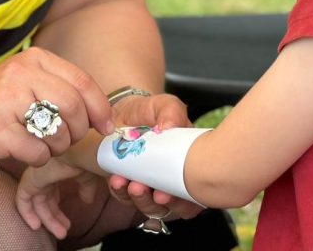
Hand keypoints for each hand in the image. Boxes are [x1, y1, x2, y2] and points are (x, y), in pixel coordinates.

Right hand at [0, 47, 112, 166]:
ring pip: (59, 132)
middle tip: (67, 139)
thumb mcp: (27, 82)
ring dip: (57, 148)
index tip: (105, 127)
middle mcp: (20, 74)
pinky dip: (38, 159)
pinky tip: (22, 150)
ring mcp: (6, 102)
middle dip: (78, 131)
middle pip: (74, 107)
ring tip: (40, 142)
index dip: (100, 108)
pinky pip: (38, 153)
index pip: (82, 81)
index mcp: (33, 59)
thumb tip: (103, 114)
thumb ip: (60, 88)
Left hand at [16, 158, 101, 238]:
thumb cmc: (90, 155)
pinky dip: (27, 213)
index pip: (53, 190)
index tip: (68, 221)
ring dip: (48, 219)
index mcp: (58, 168)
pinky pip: (23, 199)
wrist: (83, 149)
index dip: (58, 206)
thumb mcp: (90, 174)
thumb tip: (87, 199)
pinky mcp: (30, 179)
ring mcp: (37, 174)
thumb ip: (87, 187)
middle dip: (55, 216)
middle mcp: (45, 171)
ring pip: (37, 202)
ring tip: (61, 233)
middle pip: (46, 198)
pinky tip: (36, 226)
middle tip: (65, 229)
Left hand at [106, 92, 201, 221]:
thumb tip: (168, 127)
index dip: (185, 202)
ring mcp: (150, 186)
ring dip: (139, 199)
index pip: (195, 195)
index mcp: (190, 166)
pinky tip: (117, 180)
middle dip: (156, 203)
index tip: (167, 194)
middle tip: (145, 190)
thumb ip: (172, 112)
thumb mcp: (165, 105)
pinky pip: (125, 197)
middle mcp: (172, 181)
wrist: (124, 111)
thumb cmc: (151, 111)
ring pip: (148, 207)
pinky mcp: (129, 186)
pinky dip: (121, 192)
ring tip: (130, 184)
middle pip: (171, 207)